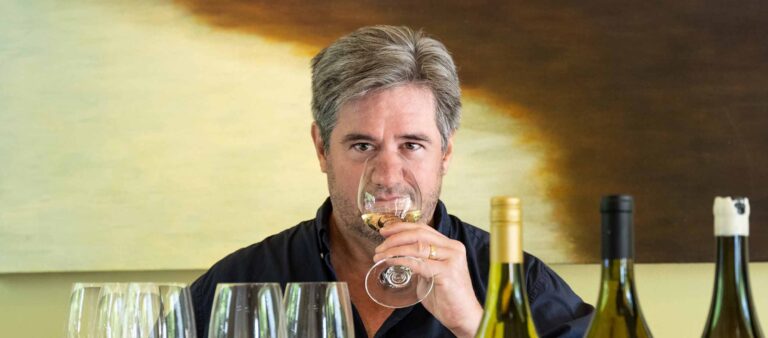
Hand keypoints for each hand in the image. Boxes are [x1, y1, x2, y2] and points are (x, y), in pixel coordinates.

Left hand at [373, 222, 482, 337]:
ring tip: (380, 256)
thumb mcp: (431, 274)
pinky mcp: (447, 272)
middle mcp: (453, 248)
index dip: (401, 227)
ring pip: (417, 246)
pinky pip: (419, 263)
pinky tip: (390, 262)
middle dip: (395, 237)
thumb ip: (420, 263)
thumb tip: (398, 257)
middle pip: (419, 233)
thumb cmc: (447, 297)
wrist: (464, 317)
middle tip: (380, 246)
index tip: (384, 231)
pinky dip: (402, 260)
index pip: (423, 228)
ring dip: (394, 250)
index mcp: (450, 246)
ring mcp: (452, 259)